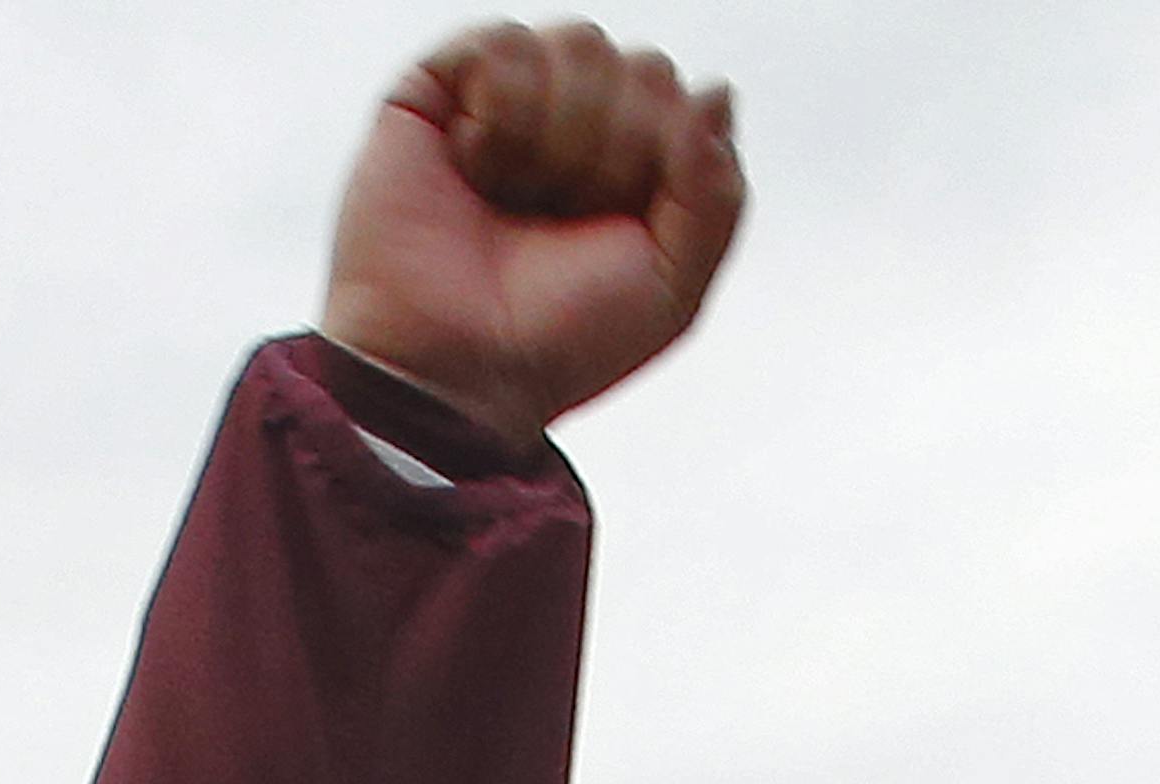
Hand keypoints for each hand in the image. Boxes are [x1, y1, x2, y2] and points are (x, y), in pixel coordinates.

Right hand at [323, 21, 743, 447]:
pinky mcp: (442, 84)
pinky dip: (504, 117)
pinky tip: (479, 167)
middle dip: (616, 154)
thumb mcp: (674, 289)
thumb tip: (717, 93)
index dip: (664, 160)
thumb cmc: (559, 341)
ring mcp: (514, 99)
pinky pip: (507, 42)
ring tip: (518, 198)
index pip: (685, 101)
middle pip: (643, 66)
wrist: (458, 365)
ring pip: (581, 42)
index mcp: (639, 169)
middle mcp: (581, 125)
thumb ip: (716, 196)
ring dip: (560, 139)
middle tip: (565, 217)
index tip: (620, 227)